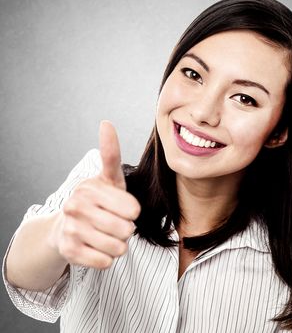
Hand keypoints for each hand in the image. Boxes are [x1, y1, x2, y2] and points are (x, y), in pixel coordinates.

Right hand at [53, 121, 139, 268]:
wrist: (64, 227)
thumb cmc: (95, 202)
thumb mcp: (107, 178)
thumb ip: (110, 153)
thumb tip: (106, 122)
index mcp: (91, 187)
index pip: (133, 209)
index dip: (133, 212)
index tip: (125, 210)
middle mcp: (77, 205)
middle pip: (127, 229)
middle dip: (126, 230)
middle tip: (115, 224)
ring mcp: (71, 228)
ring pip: (118, 247)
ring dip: (118, 245)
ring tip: (106, 235)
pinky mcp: (68, 251)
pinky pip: (105, 262)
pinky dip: (107, 258)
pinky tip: (97, 247)